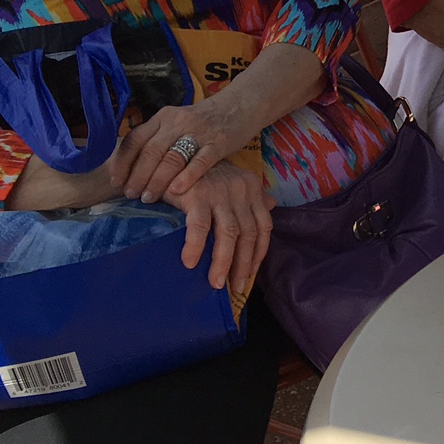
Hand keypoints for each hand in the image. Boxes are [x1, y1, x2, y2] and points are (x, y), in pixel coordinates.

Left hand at [110, 93, 256, 203]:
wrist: (241, 105)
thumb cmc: (203, 121)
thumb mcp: (176, 123)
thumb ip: (157, 140)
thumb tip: (129, 171)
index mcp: (163, 117)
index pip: (135, 139)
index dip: (122, 162)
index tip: (115, 182)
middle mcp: (178, 121)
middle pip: (151, 151)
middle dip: (138, 176)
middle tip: (131, 195)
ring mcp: (199, 131)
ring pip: (172, 158)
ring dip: (157, 181)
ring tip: (149, 198)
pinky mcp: (219, 141)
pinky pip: (200, 161)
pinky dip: (187, 177)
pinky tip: (177, 191)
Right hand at [163, 162, 272, 292]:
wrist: (173, 156)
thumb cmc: (201, 174)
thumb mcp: (230, 182)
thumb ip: (250, 196)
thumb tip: (271, 206)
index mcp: (252, 188)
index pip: (263, 226)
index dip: (258, 252)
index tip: (250, 273)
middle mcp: (241, 190)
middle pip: (248, 234)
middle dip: (243, 264)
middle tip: (236, 287)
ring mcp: (220, 192)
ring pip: (229, 235)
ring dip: (222, 263)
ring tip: (214, 283)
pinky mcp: (197, 194)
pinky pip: (200, 227)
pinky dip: (196, 247)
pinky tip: (190, 263)